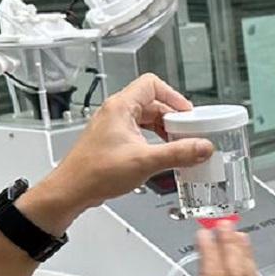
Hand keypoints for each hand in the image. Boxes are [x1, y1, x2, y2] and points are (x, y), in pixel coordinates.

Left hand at [27, 74, 212, 231]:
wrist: (71, 191)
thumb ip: (178, 153)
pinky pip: (139, 132)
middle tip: (187, 133)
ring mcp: (113, 126)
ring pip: (147, 118)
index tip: (187, 114)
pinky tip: (161, 154)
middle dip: (173, 118)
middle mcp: (115, 112)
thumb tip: (202, 147)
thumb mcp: (144, 161)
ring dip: (164, 130)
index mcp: (121, 107)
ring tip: (177, 145)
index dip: (174, 96)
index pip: (152, 84)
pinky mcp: (113, 140)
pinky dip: (154, 139)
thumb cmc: (95, 172)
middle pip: (153, 103)